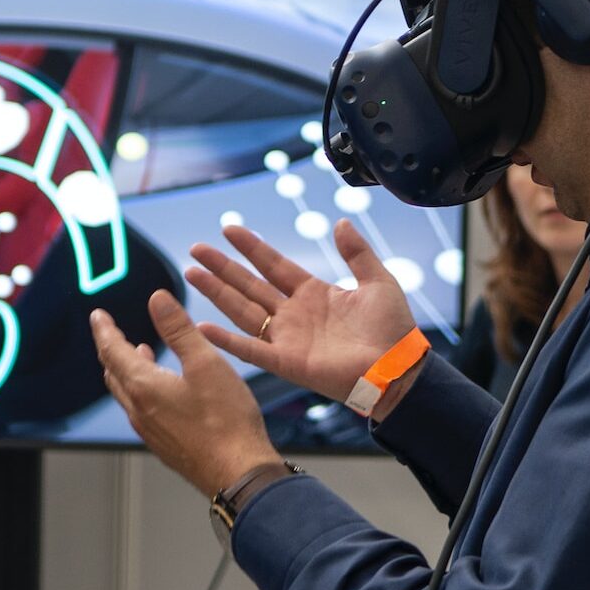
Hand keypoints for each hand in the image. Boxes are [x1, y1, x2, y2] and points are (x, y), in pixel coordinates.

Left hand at [91, 290, 281, 495]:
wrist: (238, 473)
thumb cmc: (226, 421)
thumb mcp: (205, 363)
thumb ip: (179, 329)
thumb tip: (157, 300)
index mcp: (144, 387)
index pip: (112, 350)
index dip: (104, 329)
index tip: (98, 316)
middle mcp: (139, 411)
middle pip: (114, 373)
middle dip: (111, 348)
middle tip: (111, 332)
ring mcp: (150, 431)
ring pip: (126, 393)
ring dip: (126, 369)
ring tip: (138, 353)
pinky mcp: (164, 445)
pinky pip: (140, 411)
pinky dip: (140, 390)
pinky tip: (161, 389)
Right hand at [185, 219, 416, 403]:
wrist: (398, 368)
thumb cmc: (392, 329)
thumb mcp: (378, 281)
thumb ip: (357, 253)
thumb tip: (341, 222)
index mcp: (313, 293)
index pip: (273, 265)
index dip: (251, 247)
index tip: (229, 229)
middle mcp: (293, 314)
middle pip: (249, 285)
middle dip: (222, 267)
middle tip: (196, 249)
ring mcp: (286, 338)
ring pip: (242, 310)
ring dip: (216, 293)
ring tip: (191, 274)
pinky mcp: (286, 362)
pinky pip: (250, 349)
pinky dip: (225, 340)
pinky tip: (202, 327)